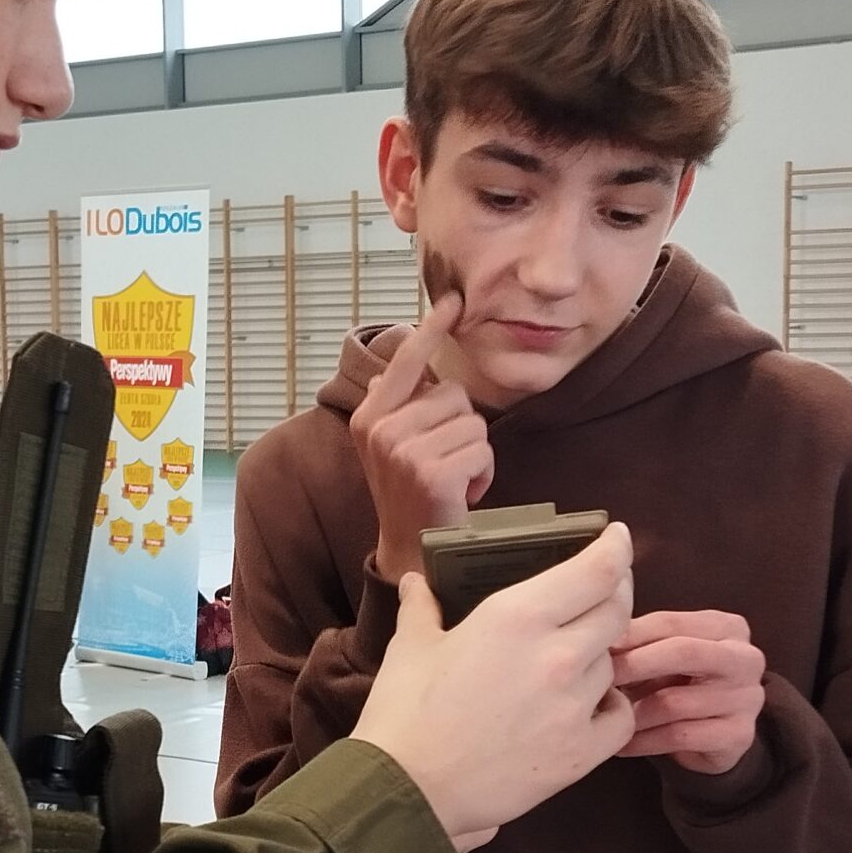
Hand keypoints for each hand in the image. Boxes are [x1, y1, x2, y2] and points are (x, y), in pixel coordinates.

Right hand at [350, 294, 495, 584]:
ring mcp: (403, 453)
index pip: (408, 361)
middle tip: (442, 463)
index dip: (431, 329)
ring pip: (473, 424)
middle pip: (454, 395)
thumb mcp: (392, 446)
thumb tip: (389, 370)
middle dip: (461, 428)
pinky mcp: (431, 475)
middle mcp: (380, 429)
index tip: (454, 300)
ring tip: (452, 480)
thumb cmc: (410, 495)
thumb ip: (398, 406)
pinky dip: (482, 475)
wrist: (410, 551)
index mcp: (369, 416)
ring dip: (474, 454)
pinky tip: (462, 495)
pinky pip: (482, 451)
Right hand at [355, 524, 636, 850]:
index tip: (617, 539)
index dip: (615, 549)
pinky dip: (610, 705)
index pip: (595, 571)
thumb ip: (423, 607)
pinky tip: (589, 704)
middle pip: (616, 610)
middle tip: (603, 589)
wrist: (405, 791)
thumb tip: (418, 583)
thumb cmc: (404, 714)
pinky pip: (619, 717)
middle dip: (615, 592)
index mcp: (517, 617)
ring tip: (572, 658)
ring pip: (611, 663)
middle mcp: (557, 655)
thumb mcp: (410, 647)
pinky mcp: (580, 753)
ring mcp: (574, 706)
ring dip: (599, 654)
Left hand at [611, 610, 766, 775]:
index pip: (671, 623)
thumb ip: (641, 642)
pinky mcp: (739, 736)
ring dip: (633, 712)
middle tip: (599, 679)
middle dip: (634, 664)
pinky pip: (679, 736)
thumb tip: (601, 642)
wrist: (718, 738)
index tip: (597, 647)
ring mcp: (747, 698)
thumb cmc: (683, 686)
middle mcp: (745, 659)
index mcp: (727, 627)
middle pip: (682, 653)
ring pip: (674, 702)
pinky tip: (622, 744)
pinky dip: (643, 741)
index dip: (630, 634)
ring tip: (606, 716)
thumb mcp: (666, 656)